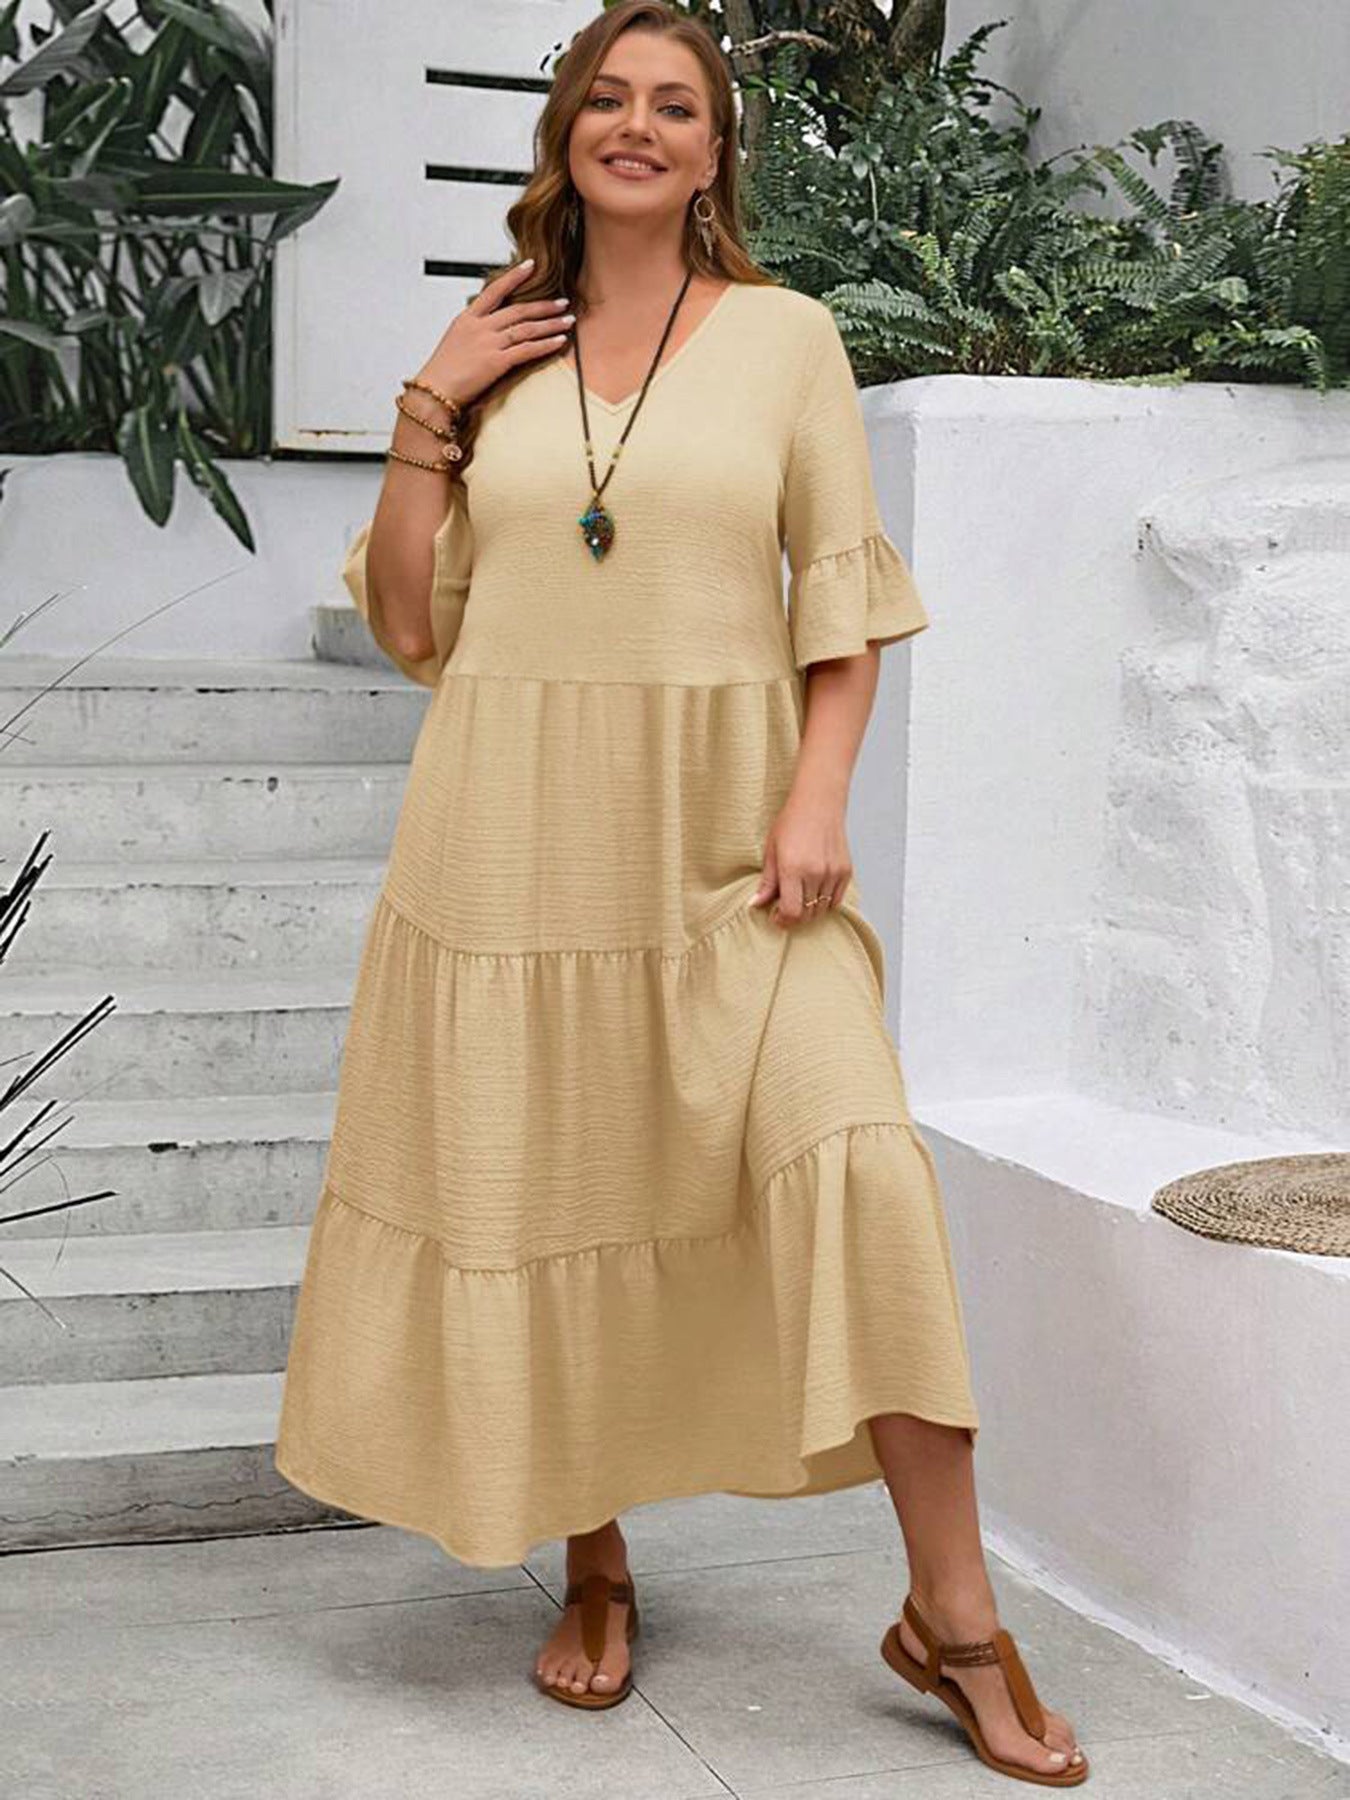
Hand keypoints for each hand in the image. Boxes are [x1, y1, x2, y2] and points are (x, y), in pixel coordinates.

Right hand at [414, 258, 571, 406]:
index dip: (514, 276)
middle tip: (562, 302)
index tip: (530, 266)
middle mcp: (480, 327)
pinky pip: (527, 349)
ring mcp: (489, 343)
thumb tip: (488, 331)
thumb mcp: (454, 343)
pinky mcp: (496, 362)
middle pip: (518, 310)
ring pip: (526, 328)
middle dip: (544, 306)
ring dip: (551, 324)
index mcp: (467, 319)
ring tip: (568, 321)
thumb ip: (473, 332)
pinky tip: (559, 341)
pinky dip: (546, 344)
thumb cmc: (442, 373)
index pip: (494, 290)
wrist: (433, 392)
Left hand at [748, 792, 851, 929]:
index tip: (776, 917)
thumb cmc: (792, 823)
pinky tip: (814, 892)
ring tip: (799, 897)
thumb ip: (767, 882)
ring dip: (809, 910)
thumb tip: (756, 904)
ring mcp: (833, 873)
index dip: (782, 920)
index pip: (791, 911)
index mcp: (793, 868)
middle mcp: (815, 873)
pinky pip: (836, 900)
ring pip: (821, 909)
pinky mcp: (846, 871)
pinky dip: (825, 903)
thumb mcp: (771, 851)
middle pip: (807, 914)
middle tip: (785, 909)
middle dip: (794, 917)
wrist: (819, 803)